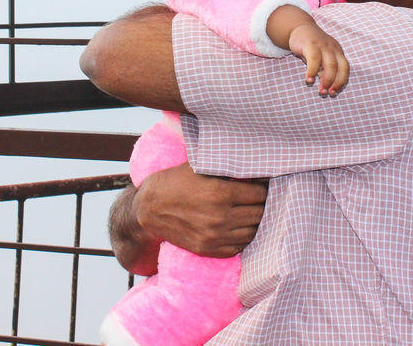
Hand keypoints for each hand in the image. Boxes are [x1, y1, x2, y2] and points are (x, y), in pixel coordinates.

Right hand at [128, 163, 266, 263]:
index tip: (264, 184)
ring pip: (252, 232)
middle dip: (264, 204)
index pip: (259, 194)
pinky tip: (242, 226)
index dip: (264, 188)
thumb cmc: (174, 182)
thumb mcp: (199, 166)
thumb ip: (226, 165)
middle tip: (263, 198)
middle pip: (259, 214)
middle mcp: (220, 218)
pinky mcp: (208, 249)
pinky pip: (238, 247)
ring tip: (254, 211)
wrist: (148, 209)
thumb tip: (251, 161)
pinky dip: (244, 237)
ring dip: (256, 221)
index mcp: (220, 194)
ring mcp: (214, 237)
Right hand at [287, 22, 349, 95]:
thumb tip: (326, 87)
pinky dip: (313, 71)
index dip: (341, 81)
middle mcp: (333, 48)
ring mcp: (323, 45)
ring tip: (320, 90)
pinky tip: (309, 80)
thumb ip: (324, 71)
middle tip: (326, 93)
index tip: (334, 92)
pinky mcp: (311, 44)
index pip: (345, 68)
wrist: (299, 28)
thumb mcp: (320, 59)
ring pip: (330, 64)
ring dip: (326, 80)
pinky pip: (314, 59)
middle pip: (340, 67)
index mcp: (338, 52)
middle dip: (335, 83)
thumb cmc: (311, 47)